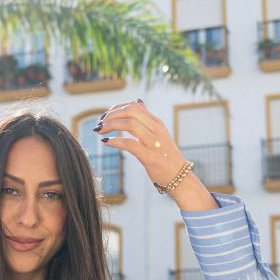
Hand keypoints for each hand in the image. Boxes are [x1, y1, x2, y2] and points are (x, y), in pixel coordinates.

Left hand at [95, 99, 216, 209]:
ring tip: (100, 131)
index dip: (116, 108)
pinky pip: (130, 144)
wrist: (179, 177)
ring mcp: (154, 143)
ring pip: (130, 124)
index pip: (134, 106)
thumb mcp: (159, 133)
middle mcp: (156, 130)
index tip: (106, 117)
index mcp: (157, 123)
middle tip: (101, 124)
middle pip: (131, 111)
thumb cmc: (165, 156)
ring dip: (111, 125)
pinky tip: (106, 142)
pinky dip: (115, 141)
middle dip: (112, 115)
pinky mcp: (150, 157)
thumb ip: (147, 119)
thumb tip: (138, 102)